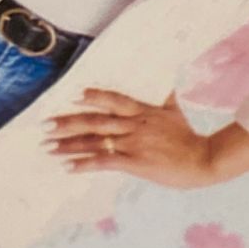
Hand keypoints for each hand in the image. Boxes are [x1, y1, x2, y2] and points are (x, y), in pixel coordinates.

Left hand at [43, 90, 217, 188]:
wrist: (203, 159)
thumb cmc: (189, 136)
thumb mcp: (175, 111)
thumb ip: (168, 98)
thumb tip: (172, 81)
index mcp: (142, 110)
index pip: (113, 99)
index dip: (93, 96)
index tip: (73, 96)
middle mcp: (133, 123)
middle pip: (94, 120)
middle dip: (67, 122)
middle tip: (45, 125)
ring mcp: (132, 142)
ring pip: (94, 140)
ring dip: (68, 144)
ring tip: (48, 147)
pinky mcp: (133, 162)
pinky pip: (103, 161)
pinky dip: (84, 163)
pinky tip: (68, 166)